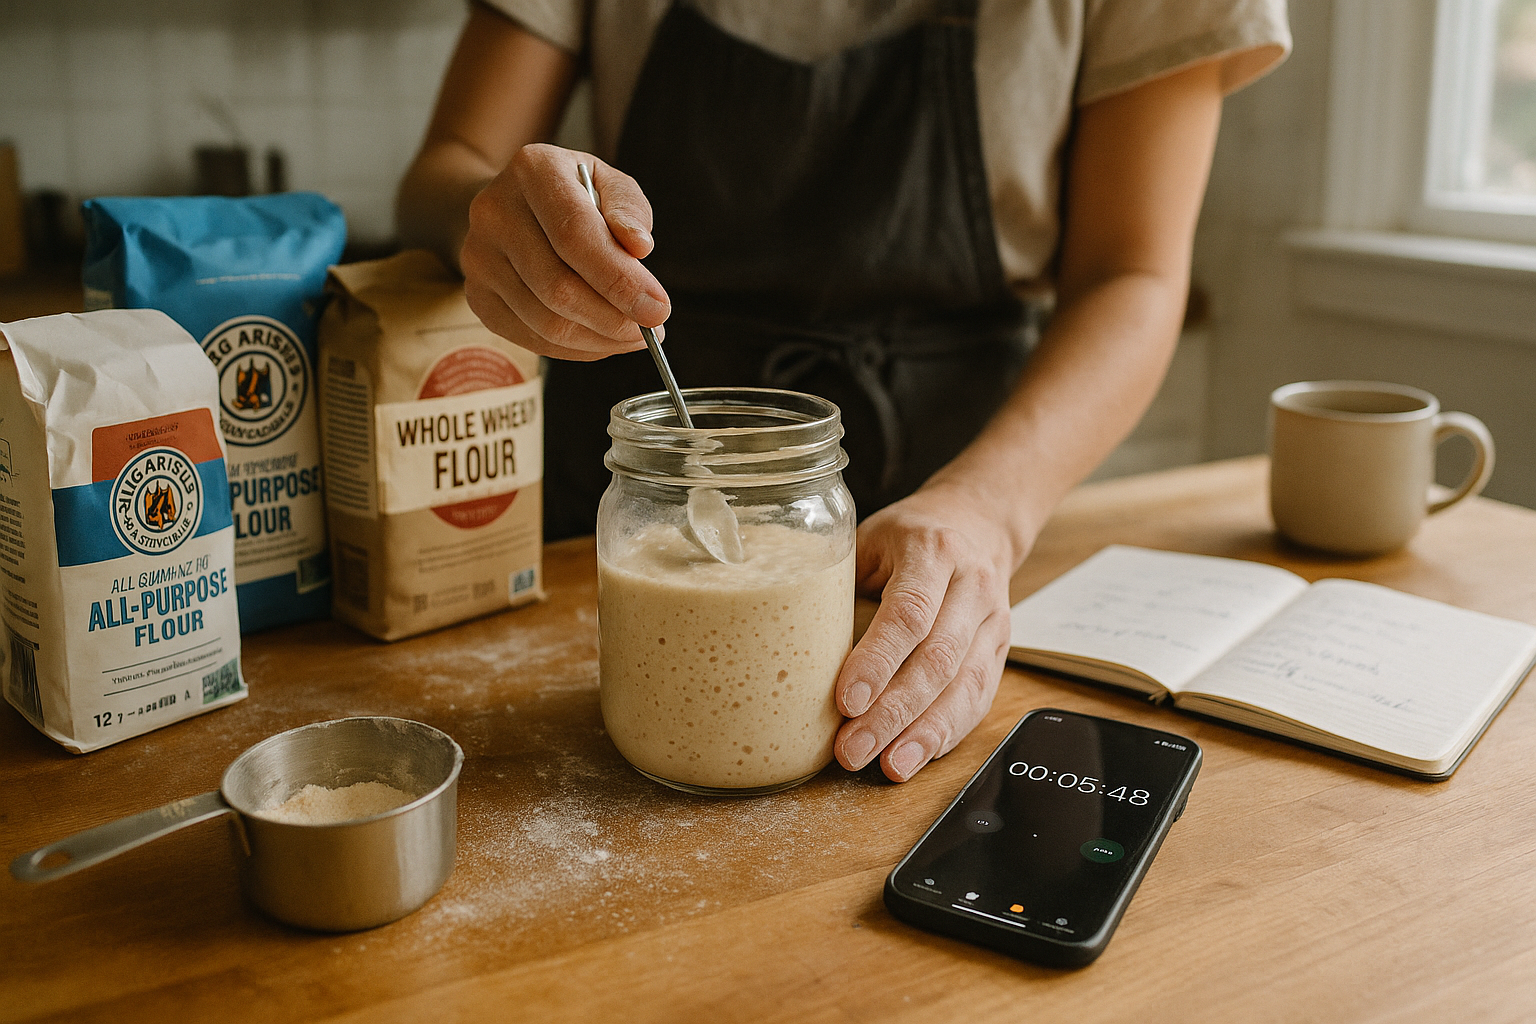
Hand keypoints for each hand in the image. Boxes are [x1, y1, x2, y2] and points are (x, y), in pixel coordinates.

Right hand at [460, 143, 669, 360]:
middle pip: (558, 287)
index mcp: (532, 170)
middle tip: (652, 329)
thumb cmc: (572, 195)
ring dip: (600, 339)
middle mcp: (494, 213)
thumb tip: (640, 246)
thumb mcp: (608, 183)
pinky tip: (602, 338)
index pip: (575, 235)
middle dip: (614, 318)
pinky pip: (531, 339)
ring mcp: (479, 258)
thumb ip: (629, 209)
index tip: (659, 309)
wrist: (512, 204)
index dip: (620, 280)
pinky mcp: (477, 296)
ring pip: (546, 322)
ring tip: (633, 335)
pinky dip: (576, 349)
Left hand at [833, 481, 1021, 781]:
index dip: (878, 661)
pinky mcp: (1000, 650)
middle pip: (937, 659)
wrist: (977, 523)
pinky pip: (978, 699)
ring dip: (923, 733)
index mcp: (933, 551)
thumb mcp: (867, 539)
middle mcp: (972, 586)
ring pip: (964, 686)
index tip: (845, 701)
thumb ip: (838, 582)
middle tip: (852, 750)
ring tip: (888, 766)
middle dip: (893, 713)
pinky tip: (916, 756)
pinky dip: (946, 733)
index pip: (909, 613)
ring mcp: (993, 621)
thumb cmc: (906, 536)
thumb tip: (782, 641)